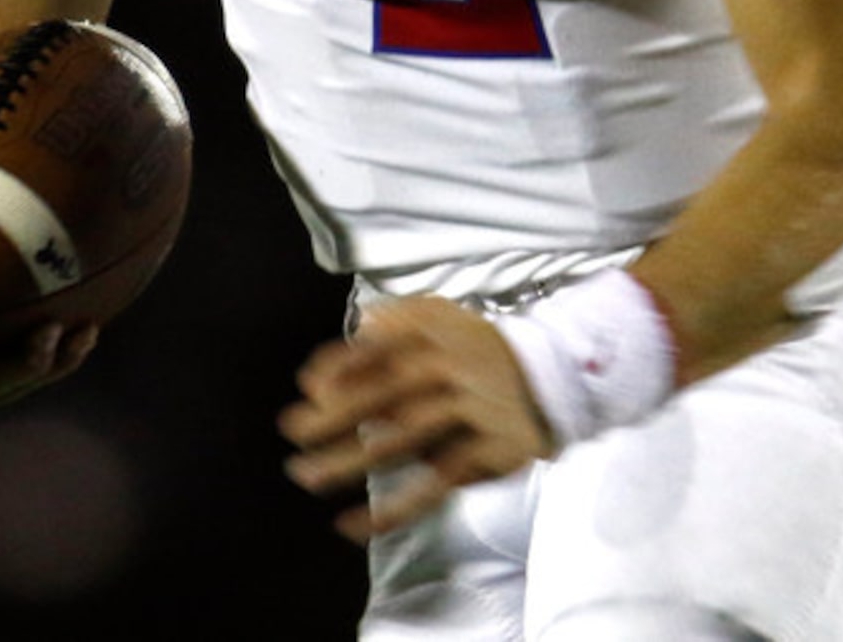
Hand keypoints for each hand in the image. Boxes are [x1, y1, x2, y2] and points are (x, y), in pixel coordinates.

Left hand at [279, 295, 552, 542]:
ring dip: (347, 462)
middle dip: (328, 419)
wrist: (550, 375)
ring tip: (306, 476)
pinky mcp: (483, 453)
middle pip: (376, 397)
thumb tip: (313, 378)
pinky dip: (393, 510)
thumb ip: (374, 336)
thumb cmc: (469, 349)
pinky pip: (432, 487)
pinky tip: (353, 524)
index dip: (332, 373)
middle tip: (292, 435)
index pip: (367, 352)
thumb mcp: (428, 318)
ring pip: (398, 443)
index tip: (306, 396)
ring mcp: (464, 411)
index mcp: (423, 335)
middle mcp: (443, 370)